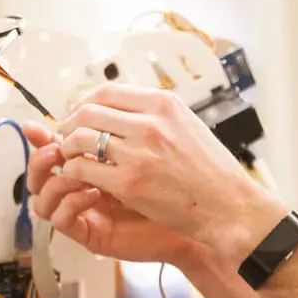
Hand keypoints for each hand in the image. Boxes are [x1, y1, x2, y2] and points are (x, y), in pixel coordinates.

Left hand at [53, 82, 287, 267]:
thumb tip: (121, 110)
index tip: (79, 113)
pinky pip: (83, 169)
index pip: (108, 91)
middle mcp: (150, 123)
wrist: (229, 207)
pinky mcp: (129, 183)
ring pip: (81, 138)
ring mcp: (138, 153)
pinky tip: (79, 177)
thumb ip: (155, 114)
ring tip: (71, 157)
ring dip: (68, 147)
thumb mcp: (187, 125)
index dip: (84, 101)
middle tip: (68, 136)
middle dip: (71, 123)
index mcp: (164, 104)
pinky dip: (74, 171)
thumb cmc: (212, 172)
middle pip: (88, 111)